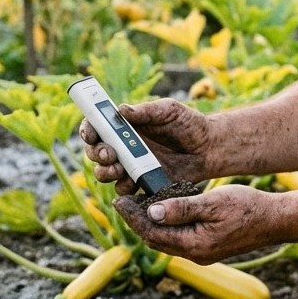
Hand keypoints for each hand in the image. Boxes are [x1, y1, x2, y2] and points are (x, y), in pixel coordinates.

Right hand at [79, 97, 210, 194]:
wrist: (209, 148)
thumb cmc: (189, 124)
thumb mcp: (170, 110)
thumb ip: (147, 111)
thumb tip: (121, 110)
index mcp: (126, 126)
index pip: (98, 127)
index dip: (88, 130)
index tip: (90, 134)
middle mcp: (124, 146)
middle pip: (96, 152)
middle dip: (96, 153)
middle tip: (109, 153)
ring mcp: (132, 165)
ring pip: (106, 173)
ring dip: (105, 172)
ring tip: (118, 168)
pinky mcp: (143, 182)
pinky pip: (125, 189)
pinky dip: (124, 188)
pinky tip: (133, 184)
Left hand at [114, 184, 280, 263]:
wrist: (275, 221)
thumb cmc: (247, 208)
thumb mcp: (213, 203)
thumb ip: (182, 208)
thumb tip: (151, 212)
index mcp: (193, 245)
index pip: (152, 233)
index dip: (132, 217)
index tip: (119, 200)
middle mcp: (194, 255)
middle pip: (155, 240)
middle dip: (137, 221)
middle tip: (123, 199)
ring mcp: (202, 254)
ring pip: (166, 240)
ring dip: (151, 224)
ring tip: (138, 203)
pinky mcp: (208, 248)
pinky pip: (179, 239)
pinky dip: (167, 226)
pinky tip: (164, 210)